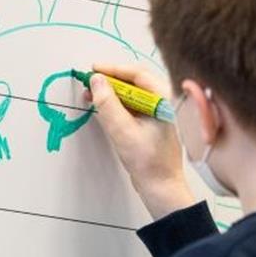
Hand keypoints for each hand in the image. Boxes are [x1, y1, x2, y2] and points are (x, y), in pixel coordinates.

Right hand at [86, 62, 196, 219]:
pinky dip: (117, 105)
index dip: (114, 69)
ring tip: (91, 94)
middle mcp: (164, 103)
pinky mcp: (151, 123)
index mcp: (165, 100)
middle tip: (90, 81)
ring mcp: (158, 113)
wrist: (161, 187)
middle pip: (135, 82)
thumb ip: (108, 104)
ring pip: (132, 94)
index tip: (94, 70)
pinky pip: (133, 106)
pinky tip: (102, 107)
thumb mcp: (123, 131)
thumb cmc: (149, 162)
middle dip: (111, 80)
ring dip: (112, 93)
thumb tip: (96, 81)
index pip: (138, 75)